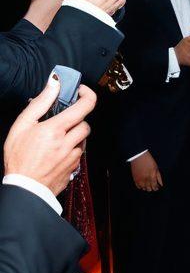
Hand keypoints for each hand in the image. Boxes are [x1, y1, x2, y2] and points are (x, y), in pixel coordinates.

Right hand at [4, 76, 94, 195]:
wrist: (24, 188)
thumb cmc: (18, 157)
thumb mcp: (22, 125)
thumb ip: (40, 102)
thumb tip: (54, 83)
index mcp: (55, 129)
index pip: (85, 106)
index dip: (88, 95)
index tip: (81, 92)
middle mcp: (68, 143)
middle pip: (86, 123)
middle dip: (76, 120)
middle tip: (60, 122)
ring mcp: (73, 157)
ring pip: (83, 139)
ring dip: (74, 135)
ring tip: (56, 139)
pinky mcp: (74, 168)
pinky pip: (79, 153)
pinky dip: (72, 149)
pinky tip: (57, 152)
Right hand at [130, 151, 162, 191]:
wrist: (139, 157)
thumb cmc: (149, 161)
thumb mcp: (156, 168)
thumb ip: (159, 177)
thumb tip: (161, 184)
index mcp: (152, 177)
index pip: (154, 187)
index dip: (156, 188)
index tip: (157, 187)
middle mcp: (145, 180)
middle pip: (149, 189)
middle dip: (152, 188)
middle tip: (153, 185)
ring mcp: (139, 180)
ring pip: (144, 189)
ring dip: (147, 188)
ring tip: (148, 184)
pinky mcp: (135, 179)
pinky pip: (138, 186)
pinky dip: (141, 186)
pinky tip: (143, 184)